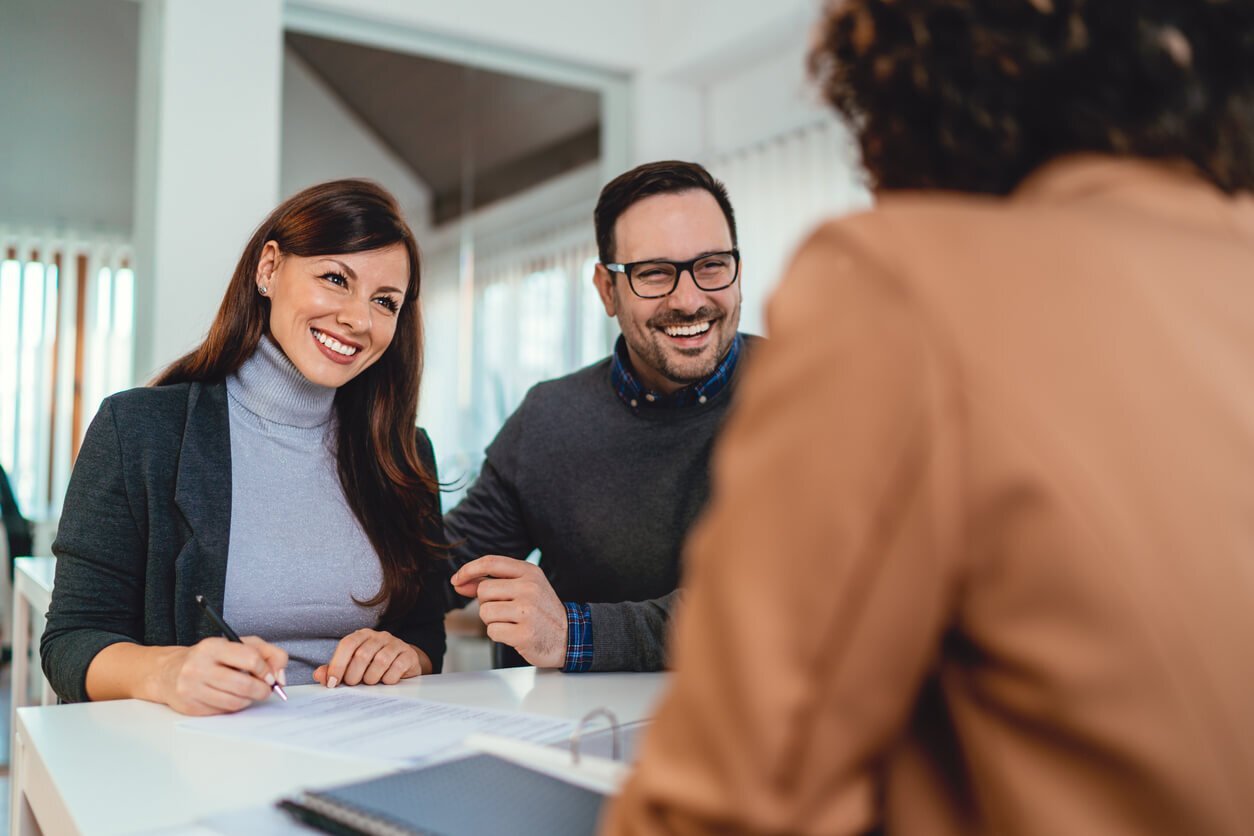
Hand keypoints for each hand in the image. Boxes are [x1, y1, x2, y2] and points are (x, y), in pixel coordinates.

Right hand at [154, 636, 287, 715]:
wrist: (170, 672)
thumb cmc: (211, 657)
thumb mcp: (239, 644)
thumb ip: (267, 653)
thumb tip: (280, 677)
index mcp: (213, 647)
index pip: (250, 659)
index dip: (266, 670)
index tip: (270, 675)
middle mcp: (199, 667)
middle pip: (244, 685)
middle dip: (262, 690)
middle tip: (266, 689)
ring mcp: (192, 688)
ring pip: (235, 702)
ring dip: (249, 699)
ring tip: (248, 692)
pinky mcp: (190, 707)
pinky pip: (223, 711)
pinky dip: (234, 706)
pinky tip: (230, 697)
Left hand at [313, 629, 425, 687]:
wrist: (403, 663)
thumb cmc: (373, 665)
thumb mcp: (352, 667)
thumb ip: (334, 670)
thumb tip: (319, 675)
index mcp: (362, 636)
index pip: (347, 644)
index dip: (338, 664)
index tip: (332, 683)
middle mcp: (379, 636)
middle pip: (362, 654)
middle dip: (354, 675)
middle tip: (353, 684)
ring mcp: (395, 644)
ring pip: (380, 661)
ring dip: (371, 678)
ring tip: (370, 682)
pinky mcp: (408, 654)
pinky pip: (397, 667)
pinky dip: (388, 679)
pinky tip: (386, 681)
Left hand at [451, 556, 567, 667]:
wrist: (567, 637)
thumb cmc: (540, 611)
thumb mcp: (523, 588)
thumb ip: (492, 582)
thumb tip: (459, 582)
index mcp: (529, 572)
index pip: (490, 562)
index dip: (468, 569)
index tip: (456, 580)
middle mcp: (529, 588)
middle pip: (483, 591)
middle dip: (487, 603)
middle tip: (506, 610)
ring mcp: (528, 611)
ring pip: (485, 612)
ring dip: (492, 621)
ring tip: (512, 622)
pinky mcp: (524, 633)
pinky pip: (493, 632)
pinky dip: (499, 635)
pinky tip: (515, 634)